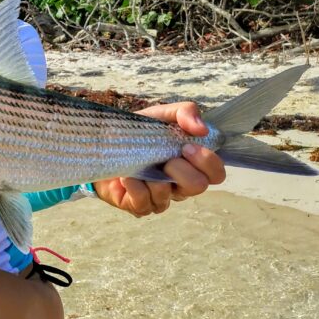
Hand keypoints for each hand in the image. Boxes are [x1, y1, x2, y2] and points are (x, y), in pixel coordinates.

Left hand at [93, 102, 225, 216]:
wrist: (102, 145)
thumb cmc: (136, 133)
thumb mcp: (160, 114)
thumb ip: (185, 112)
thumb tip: (201, 129)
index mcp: (190, 164)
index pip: (216, 174)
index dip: (207, 162)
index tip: (187, 146)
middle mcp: (179, 184)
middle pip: (198, 187)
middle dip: (182, 171)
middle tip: (166, 159)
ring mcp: (160, 198)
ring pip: (168, 196)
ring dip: (153, 177)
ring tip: (139, 164)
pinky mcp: (139, 206)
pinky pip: (144, 203)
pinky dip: (134, 187)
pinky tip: (127, 176)